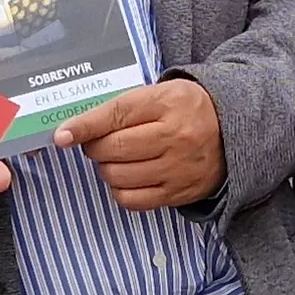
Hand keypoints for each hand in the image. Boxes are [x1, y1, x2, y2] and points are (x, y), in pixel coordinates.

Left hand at [54, 77, 224, 211]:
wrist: (234, 131)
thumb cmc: (187, 108)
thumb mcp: (161, 94)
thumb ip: (122, 108)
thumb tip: (76, 128)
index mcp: (167, 104)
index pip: (116, 115)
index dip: (84, 127)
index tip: (61, 136)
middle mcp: (174, 137)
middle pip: (114, 149)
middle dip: (94, 148)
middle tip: (96, 143)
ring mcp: (177, 168)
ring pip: (119, 176)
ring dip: (106, 168)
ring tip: (114, 159)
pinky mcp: (178, 193)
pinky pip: (133, 200)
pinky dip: (120, 190)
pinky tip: (126, 177)